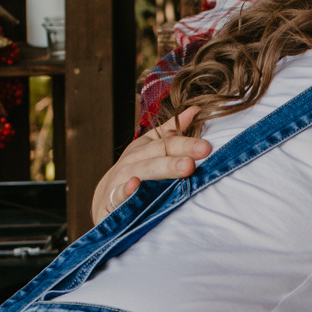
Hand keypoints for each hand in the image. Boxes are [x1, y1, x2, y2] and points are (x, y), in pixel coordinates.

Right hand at [90, 108, 210, 224]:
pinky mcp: (113, 200)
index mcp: (145, 148)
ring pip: (144, 172)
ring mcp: (123, 178)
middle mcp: (134, 160)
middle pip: (158, 154)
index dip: (186, 144)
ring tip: (185, 168)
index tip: (206, 147)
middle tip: (199, 157)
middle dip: (179, 156)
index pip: (167, 143)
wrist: (105, 200)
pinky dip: (125, 190)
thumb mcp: (150, 149)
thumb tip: (195, 110)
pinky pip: (118, 194)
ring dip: (163, 169)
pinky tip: (134, 185)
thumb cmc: (134, 171)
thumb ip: (171, 132)